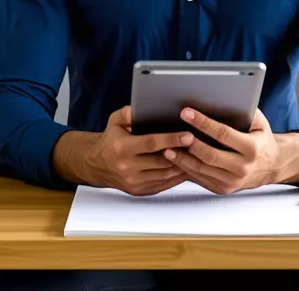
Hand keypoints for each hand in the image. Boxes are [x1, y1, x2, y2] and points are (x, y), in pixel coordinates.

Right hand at [78, 106, 193, 195]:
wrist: (97, 165)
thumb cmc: (110, 140)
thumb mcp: (114, 121)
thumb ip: (127, 113)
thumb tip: (140, 108)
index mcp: (122, 148)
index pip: (152, 143)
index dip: (172, 139)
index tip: (188, 135)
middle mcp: (128, 167)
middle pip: (162, 161)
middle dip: (183, 153)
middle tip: (200, 145)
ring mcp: (134, 182)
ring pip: (166, 175)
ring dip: (183, 166)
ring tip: (198, 156)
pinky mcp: (140, 191)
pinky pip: (164, 184)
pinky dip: (177, 176)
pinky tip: (187, 167)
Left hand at [164, 108, 298, 193]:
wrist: (272, 166)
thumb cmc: (261, 139)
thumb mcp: (260, 123)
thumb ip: (246, 111)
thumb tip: (226, 98)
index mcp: (252, 148)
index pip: (223, 134)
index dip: (203, 123)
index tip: (186, 112)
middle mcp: (243, 167)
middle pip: (209, 155)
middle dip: (189, 142)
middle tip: (172, 131)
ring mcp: (232, 181)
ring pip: (202, 170)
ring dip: (182, 159)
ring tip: (167, 148)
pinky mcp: (223, 189)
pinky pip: (201, 179)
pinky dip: (186, 169)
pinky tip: (176, 160)